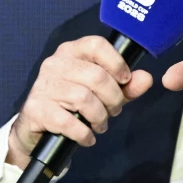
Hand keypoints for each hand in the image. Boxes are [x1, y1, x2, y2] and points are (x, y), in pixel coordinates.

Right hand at [7, 36, 153, 168]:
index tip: (124, 81)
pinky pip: (68, 122)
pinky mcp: (36, 108)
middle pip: (96, 76)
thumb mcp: (104, 94)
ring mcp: (43, 85)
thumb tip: (146, 79)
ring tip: (100, 125)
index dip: (116, 63)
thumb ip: (126, 86)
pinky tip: (87, 137)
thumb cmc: (74, 105)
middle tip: (114, 111)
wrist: (39, 128)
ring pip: (84, 99)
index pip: (97, 45)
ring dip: (99, 118)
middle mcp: (55, 64)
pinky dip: (83, 134)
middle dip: (113, 99)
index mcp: (72, 52)